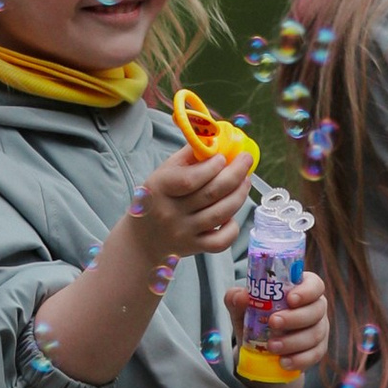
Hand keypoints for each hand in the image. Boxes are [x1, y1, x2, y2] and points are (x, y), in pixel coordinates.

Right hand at [126, 144, 251, 266]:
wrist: (141, 240)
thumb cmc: (157, 198)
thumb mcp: (163, 173)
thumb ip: (188, 156)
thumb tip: (216, 139)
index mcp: (160, 188)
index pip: (191, 179)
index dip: (212, 167)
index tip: (223, 157)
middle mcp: (171, 212)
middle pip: (212, 194)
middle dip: (236, 174)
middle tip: (246, 160)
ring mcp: (183, 232)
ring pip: (221, 214)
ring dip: (239, 195)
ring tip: (245, 181)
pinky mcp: (194, 248)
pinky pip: (221, 241)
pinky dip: (233, 228)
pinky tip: (232, 214)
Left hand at [225, 268, 330, 374]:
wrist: (259, 352)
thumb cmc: (255, 320)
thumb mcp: (241, 309)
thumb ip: (236, 299)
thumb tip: (241, 296)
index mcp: (301, 289)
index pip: (314, 284)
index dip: (306, 291)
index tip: (290, 299)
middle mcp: (315, 307)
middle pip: (317, 309)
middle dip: (295, 317)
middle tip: (273, 323)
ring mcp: (319, 329)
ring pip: (315, 333)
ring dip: (294, 341)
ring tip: (272, 347)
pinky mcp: (318, 350)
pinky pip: (314, 355)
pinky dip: (299, 359)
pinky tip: (283, 362)